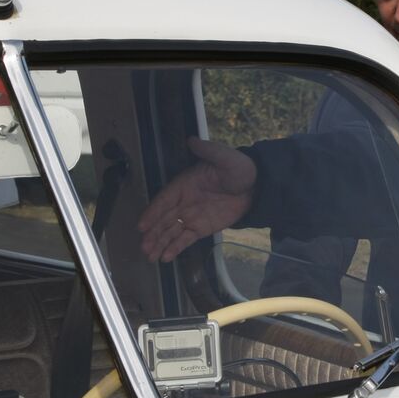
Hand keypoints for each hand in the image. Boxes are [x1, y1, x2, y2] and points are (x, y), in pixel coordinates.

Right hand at [138, 137, 256, 261]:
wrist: (256, 185)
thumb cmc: (238, 168)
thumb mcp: (225, 157)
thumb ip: (208, 150)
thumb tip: (192, 139)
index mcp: (185, 184)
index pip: (164, 200)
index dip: (153, 212)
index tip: (142, 225)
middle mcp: (184, 201)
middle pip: (164, 219)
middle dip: (153, 233)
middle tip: (144, 247)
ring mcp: (192, 216)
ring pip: (172, 231)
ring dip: (160, 243)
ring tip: (150, 256)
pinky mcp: (202, 227)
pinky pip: (185, 239)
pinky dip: (176, 248)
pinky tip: (166, 258)